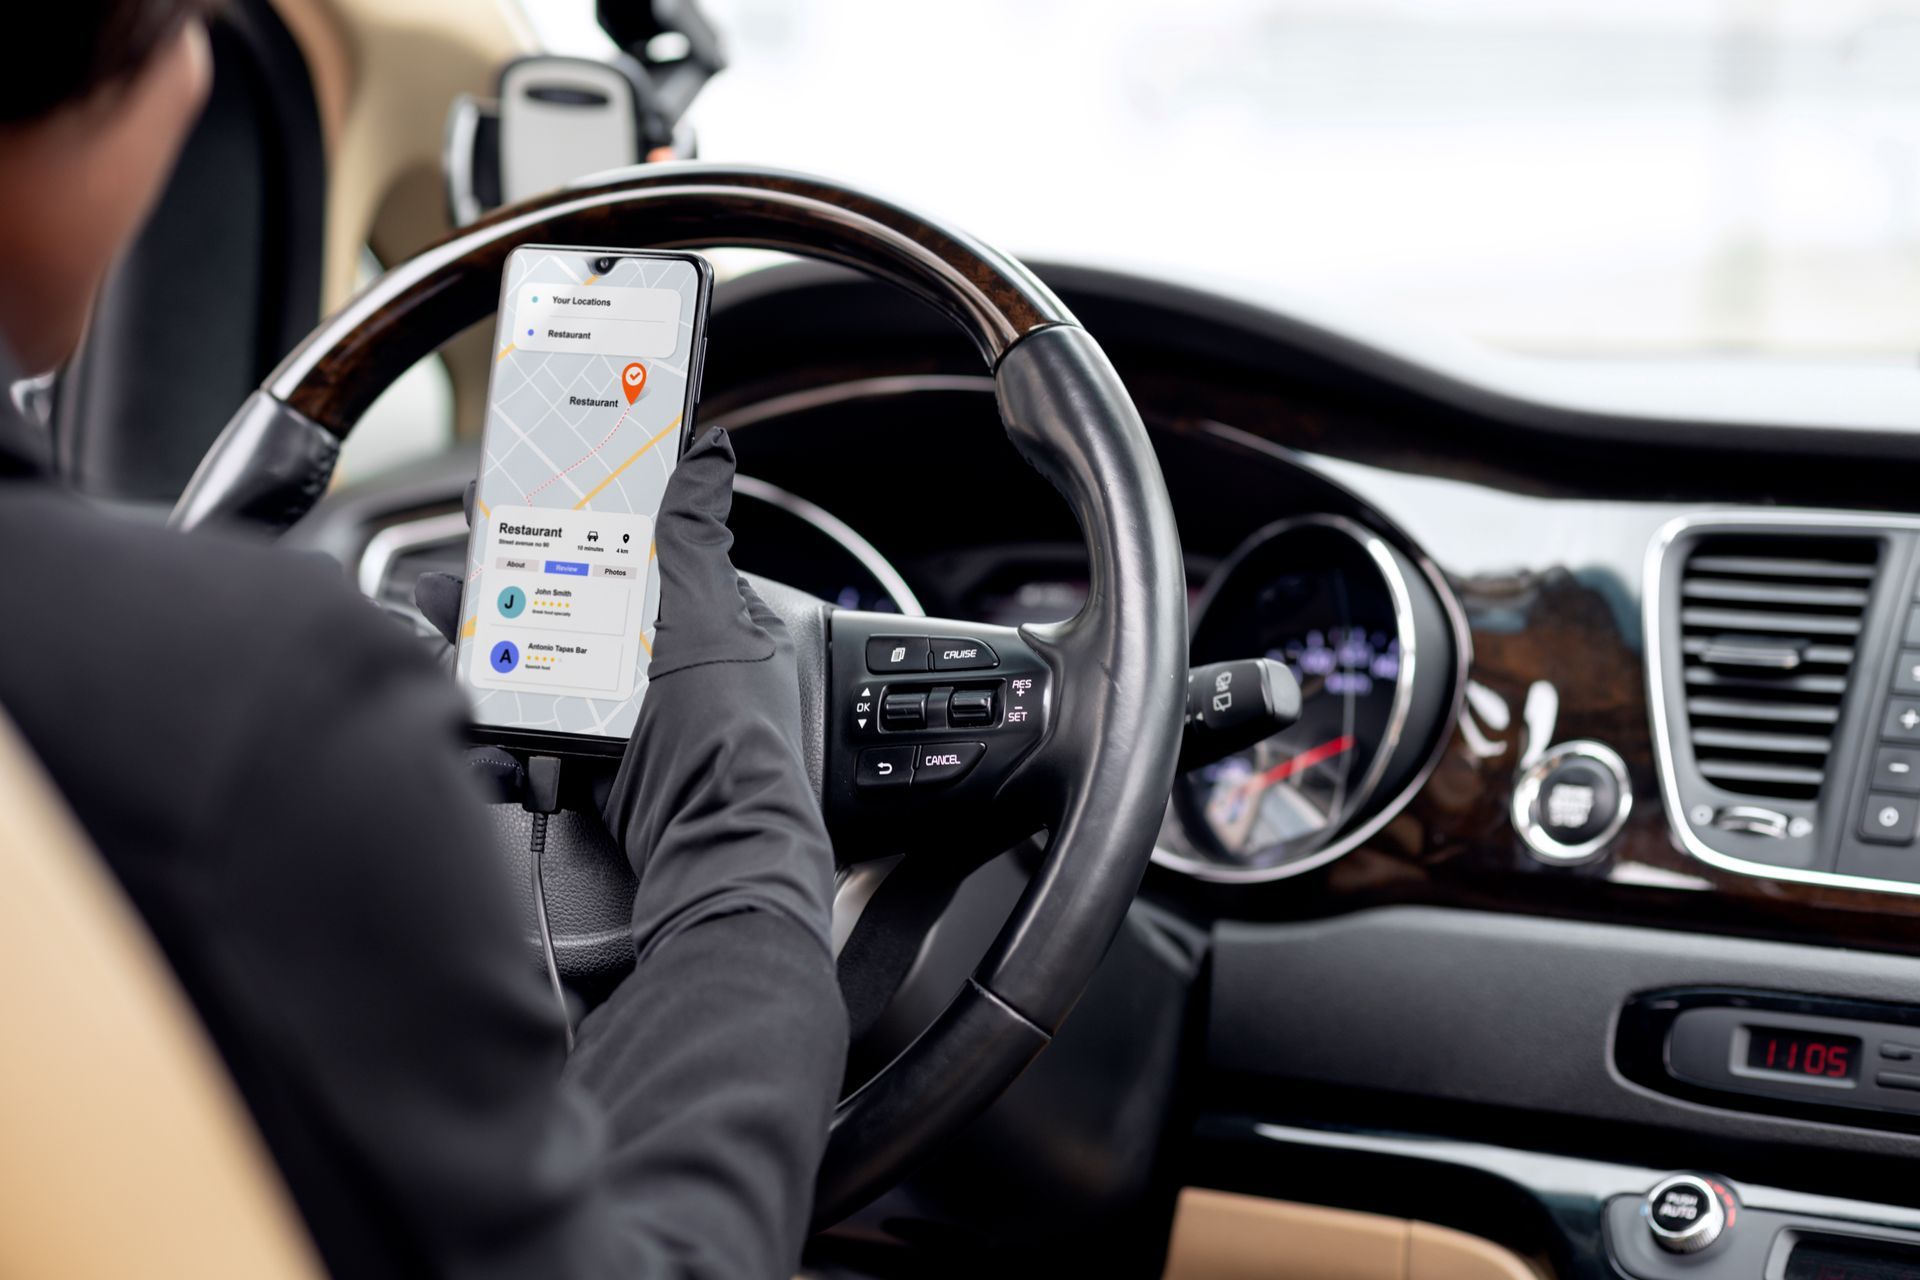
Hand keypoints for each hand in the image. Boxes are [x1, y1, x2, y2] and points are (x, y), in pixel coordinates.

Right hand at [415, 431, 832, 961]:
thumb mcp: (711, 620)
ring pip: (541, 661)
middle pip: (572, 602)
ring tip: (439, 610)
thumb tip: (709, 454)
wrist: (711, 848)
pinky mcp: (590, 760)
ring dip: (486, 639)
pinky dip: (494, 711)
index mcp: (699, 618)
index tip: (526, 493)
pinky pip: (531, 723)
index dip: (579, 518)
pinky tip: (464, 695)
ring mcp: (623, 713)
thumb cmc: (728, 736)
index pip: (632, 550)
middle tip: (461, 557)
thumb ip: (695, 538)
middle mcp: (661, 663)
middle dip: (510, 580)